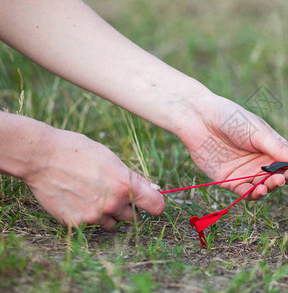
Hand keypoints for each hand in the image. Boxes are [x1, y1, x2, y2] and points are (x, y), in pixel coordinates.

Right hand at [21, 126, 164, 230]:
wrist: (42, 157)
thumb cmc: (79, 151)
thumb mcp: (112, 159)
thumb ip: (133, 178)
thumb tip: (153, 190)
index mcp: (126, 185)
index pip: (156, 206)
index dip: (156, 205)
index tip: (152, 203)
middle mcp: (112, 204)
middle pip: (135, 217)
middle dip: (130, 208)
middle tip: (116, 194)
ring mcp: (94, 216)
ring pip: (113, 224)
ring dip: (110, 214)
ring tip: (95, 195)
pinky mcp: (76, 223)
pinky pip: (91, 224)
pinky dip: (89, 215)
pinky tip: (78, 199)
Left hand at [178, 97, 287, 199]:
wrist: (199, 118)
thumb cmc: (230, 118)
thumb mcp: (257, 130)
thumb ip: (277, 147)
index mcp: (271, 149)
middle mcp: (260, 164)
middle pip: (280, 177)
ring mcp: (245, 174)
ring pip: (264, 187)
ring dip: (272, 187)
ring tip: (276, 182)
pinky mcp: (229, 181)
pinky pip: (243, 193)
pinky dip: (252, 194)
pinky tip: (258, 191)